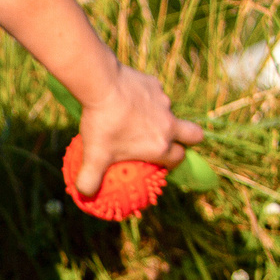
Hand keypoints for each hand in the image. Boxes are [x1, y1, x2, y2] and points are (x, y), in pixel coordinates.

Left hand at [68, 65, 202, 196]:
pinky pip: (154, 95)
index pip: (178, 159)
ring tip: (134, 118)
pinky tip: (125, 99)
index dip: (173, 163)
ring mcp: (165, 103)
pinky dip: (145, 99)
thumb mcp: (93, 157)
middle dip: (189, 140)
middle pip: (195, 135)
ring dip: (159, 117)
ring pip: (169, 113)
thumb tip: (85, 194)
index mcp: (160, 146)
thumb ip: (89, 179)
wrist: (103, 86)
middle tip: (173, 142)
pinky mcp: (156, 85)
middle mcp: (169, 125)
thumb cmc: (102, 125)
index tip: (161, 164)